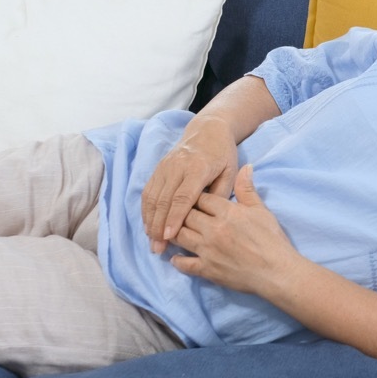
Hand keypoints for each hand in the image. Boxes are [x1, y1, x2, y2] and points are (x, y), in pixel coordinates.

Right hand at [141, 116, 238, 252]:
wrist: (208, 129)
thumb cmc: (223, 153)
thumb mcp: (230, 171)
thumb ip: (221, 194)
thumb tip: (210, 217)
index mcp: (198, 167)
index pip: (183, 196)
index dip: (175, 217)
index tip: (169, 236)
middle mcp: (177, 167)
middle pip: (163, 200)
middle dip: (159, 226)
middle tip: (158, 248)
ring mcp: (165, 167)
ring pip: (152, 197)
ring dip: (150, 221)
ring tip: (152, 242)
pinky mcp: (158, 168)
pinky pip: (148, 192)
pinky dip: (146, 210)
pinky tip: (149, 226)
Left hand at [170, 165, 300, 296]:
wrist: (277, 272)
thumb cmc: (272, 240)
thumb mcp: (261, 210)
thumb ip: (247, 189)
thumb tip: (246, 166)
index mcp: (227, 212)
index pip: (201, 198)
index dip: (196, 196)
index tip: (194, 197)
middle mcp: (213, 229)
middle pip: (187, 214)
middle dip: (183, 212)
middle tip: (181, 212)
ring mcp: (208, 250)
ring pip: (180, 236)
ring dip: (176, 232)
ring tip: (174, 230)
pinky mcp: (207, 270)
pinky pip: (184, 264)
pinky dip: (177, 260)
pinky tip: (176, 257)